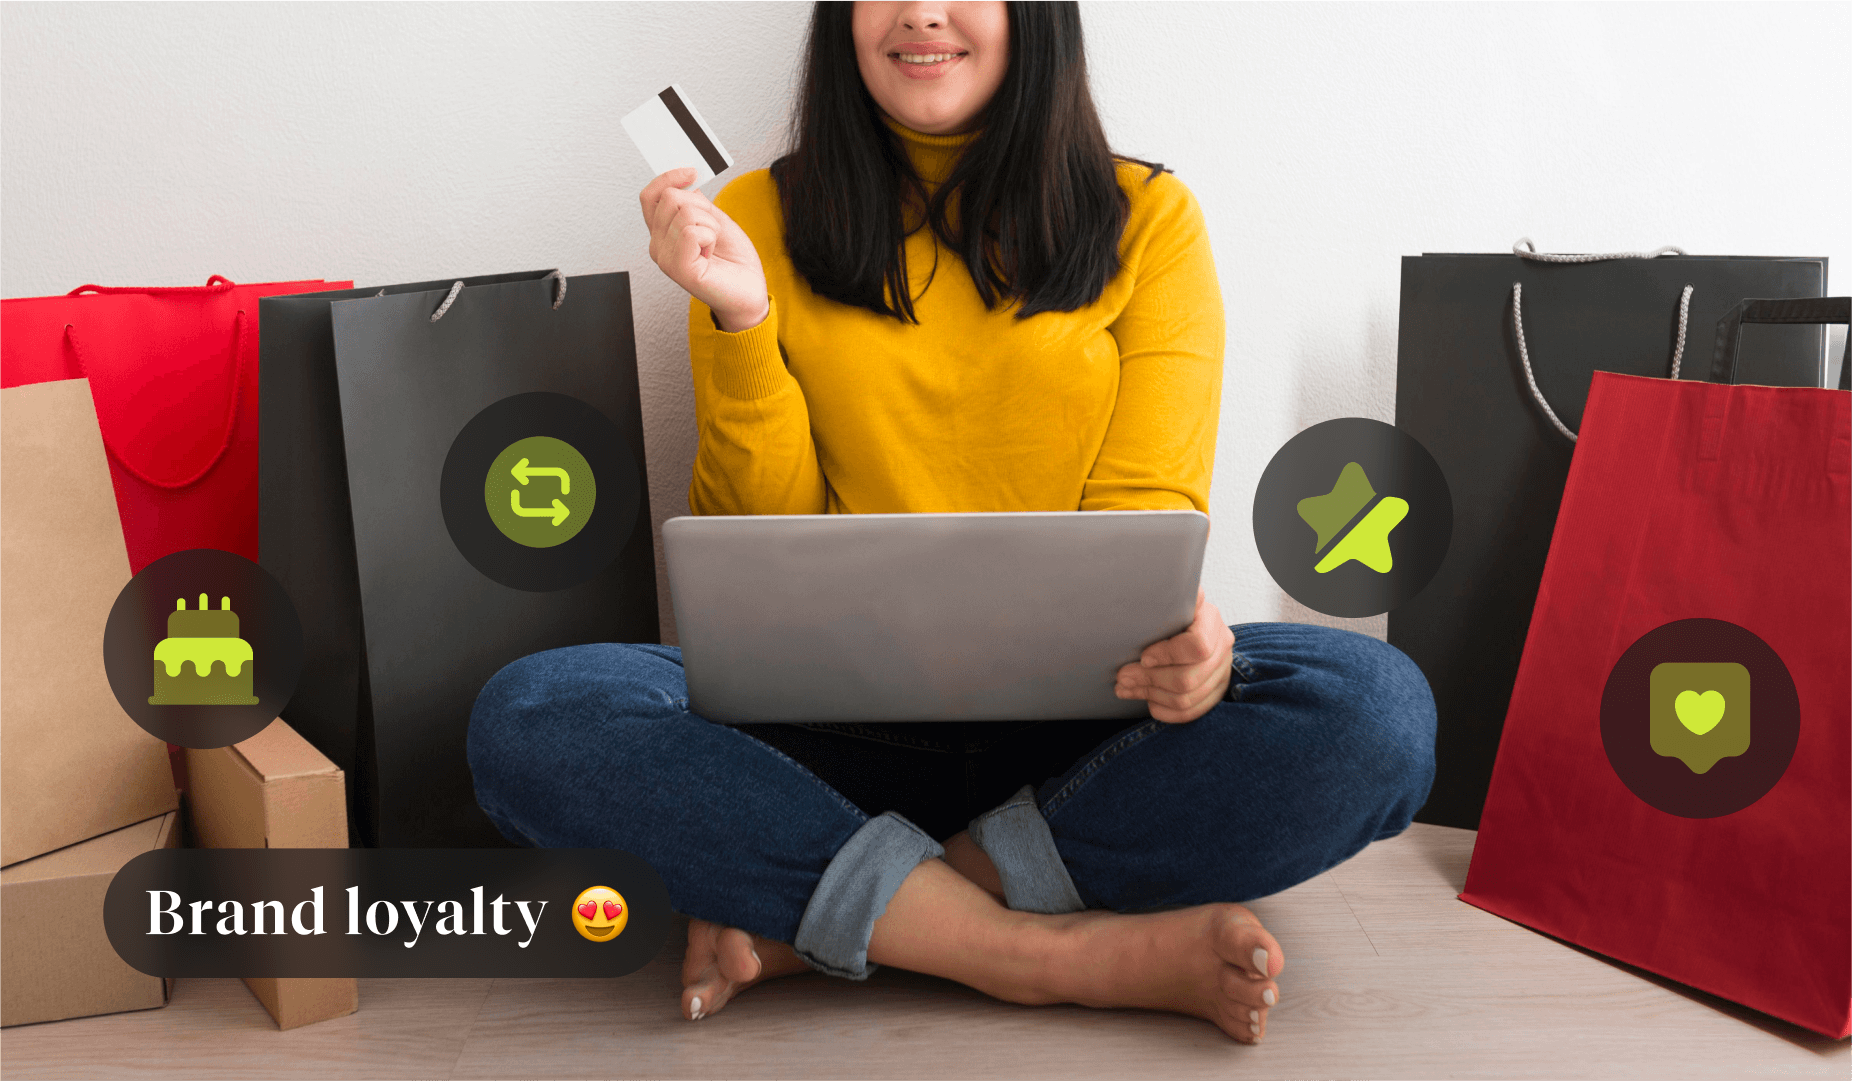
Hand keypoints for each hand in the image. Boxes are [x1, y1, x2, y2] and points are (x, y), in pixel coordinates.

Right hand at [639, 167, 769, 330]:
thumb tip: (685, 181)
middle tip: (712, 231)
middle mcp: (658, 245)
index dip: (668, 178)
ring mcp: (665, 258)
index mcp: (663, 233)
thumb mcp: (715, 219)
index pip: (650, 195)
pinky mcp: (678, 268)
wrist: (749, 291)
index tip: (692, 172)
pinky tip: (710, 254)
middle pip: (671, 197)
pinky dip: (710, 237)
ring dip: (710, 224)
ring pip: (685, 211)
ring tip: (712, 246)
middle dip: (702, 207)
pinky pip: (691, 231)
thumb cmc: (733, 261)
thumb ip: (695, 202)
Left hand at [1114, 588, 1233, 723]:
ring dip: (1150, 695)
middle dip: (1149, 679)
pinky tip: (1146, 700)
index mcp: (1211, 620)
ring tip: (1125, 687)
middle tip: (1122, 676)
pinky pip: (1190, 713)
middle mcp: (1222, 647)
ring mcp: (1221, 672)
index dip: (1168, 655)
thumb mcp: (1169, 597)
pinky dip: (1164, 711)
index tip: (1144, 656)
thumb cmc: (1168, 610)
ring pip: (1186, 699)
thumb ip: (1167, 592)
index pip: (1197, 646)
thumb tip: (1157, 574)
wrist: (1182, 623)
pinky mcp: (1214, 692)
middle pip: (1188, 678)